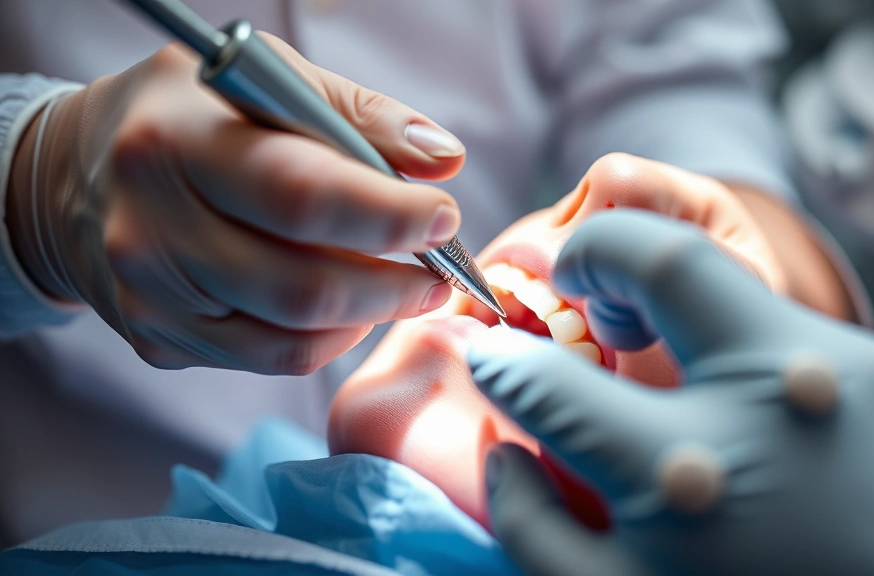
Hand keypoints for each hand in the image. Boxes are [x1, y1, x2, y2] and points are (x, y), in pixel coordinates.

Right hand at [6, 35, 465, 373]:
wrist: (80, 175)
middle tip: (442, 270)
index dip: (388, 216)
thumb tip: (444, 159)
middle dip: (396, 285)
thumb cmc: (194, 118)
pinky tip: (350, 306)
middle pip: (304, 287)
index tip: (444, 216)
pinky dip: (331, 338)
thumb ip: (360, 115)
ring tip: (407, 285)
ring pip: (294, 337)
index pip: (301, 195)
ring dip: (372, 315)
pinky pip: (272, 359)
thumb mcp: (267, 81)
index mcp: (178, 142)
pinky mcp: (159, 339)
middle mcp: (151, 228)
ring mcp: (150, 297)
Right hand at [467, 210, 873, 575]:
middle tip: (571, 273)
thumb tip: (504, 449)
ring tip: (643, 321)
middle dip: (595, 248)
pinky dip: (727, 331)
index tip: (495, 357)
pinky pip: (775, 321)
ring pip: (723, 272)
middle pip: (661, 259)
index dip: (503, 363)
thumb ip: (535, 528)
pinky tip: (724, 377)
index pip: (548, 384)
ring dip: (662, 284)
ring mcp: (828, 373)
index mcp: (675, 476)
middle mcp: (759, 406)